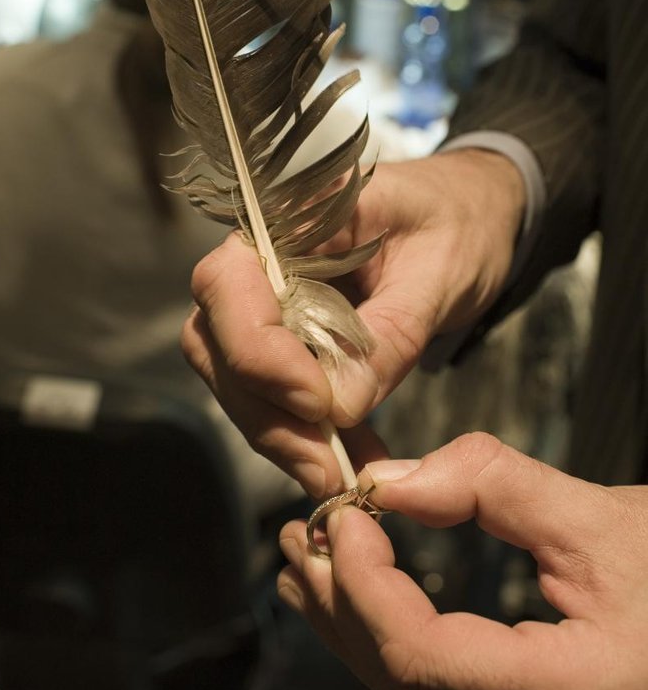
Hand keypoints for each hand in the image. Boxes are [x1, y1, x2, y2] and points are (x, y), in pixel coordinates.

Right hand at [182, 150, 524, 495]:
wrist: (472, 215)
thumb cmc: (458, 222)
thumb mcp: (441, 271)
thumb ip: (391, 332)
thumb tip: (341, 409)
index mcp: (290, 214)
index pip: (229, 282)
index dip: (259, 351)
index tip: (320, 403)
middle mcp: (259, 256)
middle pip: (218, 341)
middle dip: (265, 411)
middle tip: (327, 467)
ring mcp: (264, 300)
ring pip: (233, 378)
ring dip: (280, 435)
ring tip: (340, 475)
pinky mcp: (284, 339)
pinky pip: (268, 393)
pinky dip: (301, 435)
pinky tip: (347, 461)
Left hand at [277, 432, 647, 689]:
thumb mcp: (608, 518)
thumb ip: (498, 489)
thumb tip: (396, 481)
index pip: (425, 659)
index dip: (367, 586)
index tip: (344, 516)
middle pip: (405, 685)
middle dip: (341, 605)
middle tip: (302, 533)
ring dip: (353, 623)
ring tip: (311, 559)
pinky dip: (389, 638)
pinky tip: (363, 600)